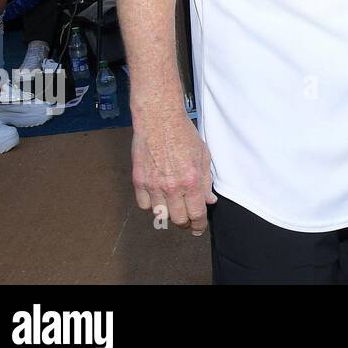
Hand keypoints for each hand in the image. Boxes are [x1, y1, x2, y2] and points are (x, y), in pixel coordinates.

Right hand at [131, 106, 216, 234]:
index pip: (196, 214)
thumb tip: (208, 201)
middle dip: (185, 223)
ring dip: (168, 214)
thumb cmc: (183, 134)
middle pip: (178, 219)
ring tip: (174, 208)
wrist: (159, 120)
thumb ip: (206, 181)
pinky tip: (158, 198)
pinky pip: (144, 205)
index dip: (199, 225)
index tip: (199, 228)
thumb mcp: (203, 156)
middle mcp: (171, 187)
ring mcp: (153, 185)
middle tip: (188, 221)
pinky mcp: (139, 181)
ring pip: (160, 215)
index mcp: (191, 181)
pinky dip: (152, 206)